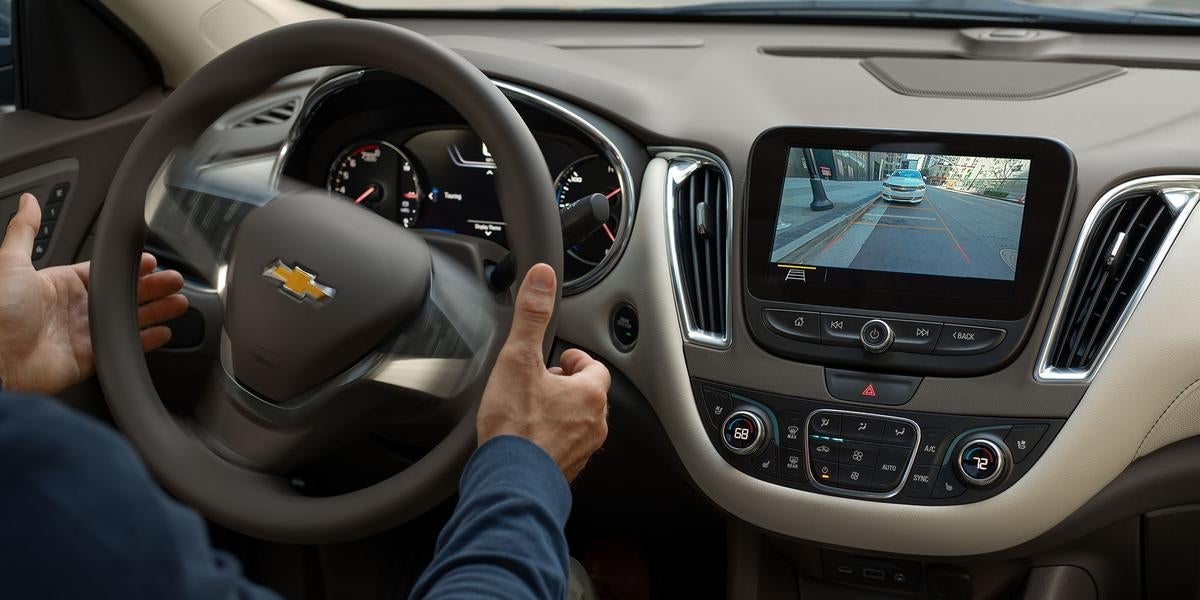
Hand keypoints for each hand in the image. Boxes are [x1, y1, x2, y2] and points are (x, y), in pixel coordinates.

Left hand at [0, 193, 188, 394]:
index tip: (150, 260)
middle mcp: (74, 309)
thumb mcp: (10, 262)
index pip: (103, 272)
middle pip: (123, 295)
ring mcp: (83, 335)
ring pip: (130, 319)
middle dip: (152, 287)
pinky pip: (124, 347)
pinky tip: (164, 333)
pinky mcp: (90, 359)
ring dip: (157, 311)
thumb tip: (29, 201)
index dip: (129, 267)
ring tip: (179, 302)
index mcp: (58, 284)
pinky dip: (147, 342)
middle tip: (175, 280)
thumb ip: (24, 230)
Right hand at [477, 263, 610, 481]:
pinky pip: (563, 448)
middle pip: (586, 395)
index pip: (594, 367)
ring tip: (529, 410)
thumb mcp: (518, 359)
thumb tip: (542, 277)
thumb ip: (532, 316)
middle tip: (537, 384)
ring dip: (557, 414)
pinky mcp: (566, 471)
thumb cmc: (515, 427)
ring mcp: (582, 450)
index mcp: (590, 393)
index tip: (554, 360)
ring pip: (576, 423)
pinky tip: (525, 439)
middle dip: (563, 387)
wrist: (509, 483)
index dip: (572, 360)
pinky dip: (549, 440)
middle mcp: (594, 423)